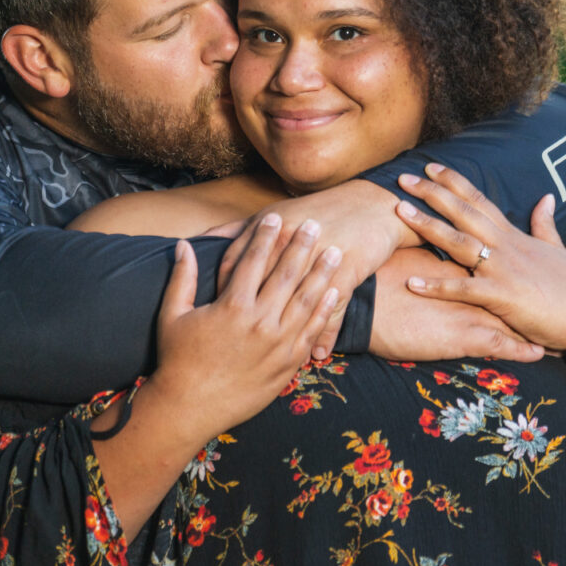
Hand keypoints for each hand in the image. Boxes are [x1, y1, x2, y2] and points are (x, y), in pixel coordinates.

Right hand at [151, 215, 341, 441]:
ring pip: (306, 301)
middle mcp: (259, 323)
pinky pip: (311, 332)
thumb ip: (182, 278)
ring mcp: (277, 344)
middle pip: (286, 275)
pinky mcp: (287, 364)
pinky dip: (325, 311)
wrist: (189, 409)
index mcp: (231, 307)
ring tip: (334, 252)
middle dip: (302, 246)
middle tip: (316, 224)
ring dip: (322, 273)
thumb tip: (183, 245)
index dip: (265, 237)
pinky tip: (334, 293)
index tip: (275, 216)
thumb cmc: (177, 361)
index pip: (253, 262)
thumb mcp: (172, 316)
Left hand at [218, 180, 413, 359]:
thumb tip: (196, 242)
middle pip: (260, 288)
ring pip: (297, 305)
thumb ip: (236, 231)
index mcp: (269, 228)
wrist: (369, 204)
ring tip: (271, 360)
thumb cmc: (318, 211)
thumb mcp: (275, 214)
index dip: (222, 290)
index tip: (213, 312)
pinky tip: (318, 355)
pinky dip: (324, 335)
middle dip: (245, 320)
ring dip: (285, 335)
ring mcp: (318, 260)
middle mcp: (290, 243)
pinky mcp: (346, 273)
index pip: (234, 265)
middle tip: (233, 346)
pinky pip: (331, 311)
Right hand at [369, 248, 543, 361]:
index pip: (493, 262)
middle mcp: (470, 284)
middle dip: (534, 290)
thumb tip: (433, 244)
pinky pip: (500, 345)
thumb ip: (427, 251)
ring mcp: (470, 310)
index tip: (533, 269)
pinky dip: (520, 350)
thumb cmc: (377, 281)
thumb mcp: (407, 259)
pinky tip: (539, 353)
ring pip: (512, 316)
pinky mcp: (464, 336)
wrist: (363, 305)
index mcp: (457, 265)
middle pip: (510, 285)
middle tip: (557, 293)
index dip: (514, 265)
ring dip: (534, 322)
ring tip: (558, 327)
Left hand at [394, 164, 565, 356]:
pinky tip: (412, 282)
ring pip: (459, 242)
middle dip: (432, 193)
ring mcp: (504, 270)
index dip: (455, 182)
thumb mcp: (559, 250)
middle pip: (463, 213)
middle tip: (403, 177)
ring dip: (428, 226)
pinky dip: (437, 286)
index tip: (431, 166)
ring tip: (400, 212)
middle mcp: (506, 247)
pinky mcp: (503, 297)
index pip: (480, 201)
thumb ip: (546, 224)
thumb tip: (546, 197)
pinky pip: (464, 290)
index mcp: (516, 236)